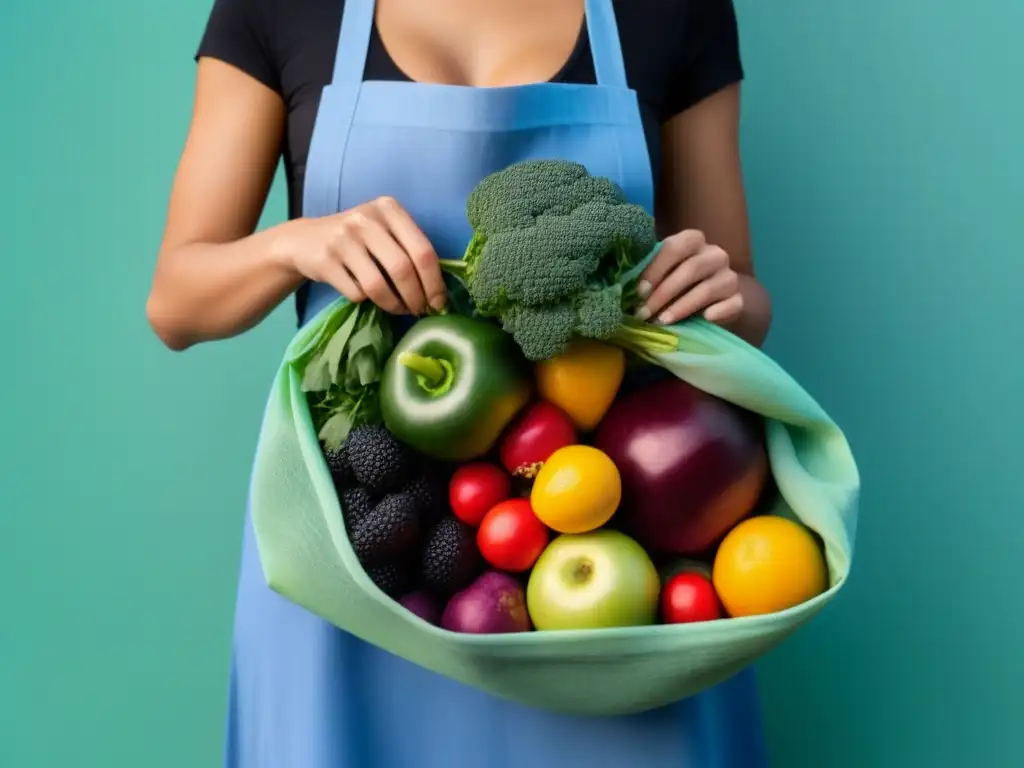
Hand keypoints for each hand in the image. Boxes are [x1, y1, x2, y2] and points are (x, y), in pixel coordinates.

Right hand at [285, 196, 446, 314]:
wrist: (304, 240)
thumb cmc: (357, 240)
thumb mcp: (383, 231)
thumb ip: (409, 248)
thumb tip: (438, 292)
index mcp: (388, 209)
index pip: (423, 250)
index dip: (435, 282)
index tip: (439, 302)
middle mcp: (366, 218)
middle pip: (403, 269)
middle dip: (416, 298)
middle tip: (420, 311)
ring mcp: (343, 238)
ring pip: (378, 285)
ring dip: (394, 305)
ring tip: (398, 309)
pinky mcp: (325, 260)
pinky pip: (356, 293)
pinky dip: (367, 301)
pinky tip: (369, 298)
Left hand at [634, 229, 742, 325]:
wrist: (707, 303)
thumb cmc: (675, 285)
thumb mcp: (661, 274)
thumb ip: (647, 273)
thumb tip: (623, 286)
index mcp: (693, 241)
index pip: (675, 247)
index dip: (655, 269)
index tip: (639, 292)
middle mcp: (715, 254)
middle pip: (691, 269)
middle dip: (663, 293)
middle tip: (644, 313)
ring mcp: (729, 276)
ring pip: (707, 289)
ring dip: (681, 307)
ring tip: (662, 321)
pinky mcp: (738, 299)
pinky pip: (732, 304)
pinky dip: (717, 312)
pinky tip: (703, 319)